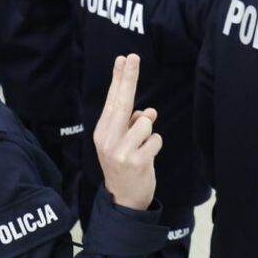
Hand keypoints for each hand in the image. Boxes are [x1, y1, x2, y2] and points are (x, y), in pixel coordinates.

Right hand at [93, 55, 160, 210]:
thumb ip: (131, 125)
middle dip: (128, 78)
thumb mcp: (121, 144)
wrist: (123, 200)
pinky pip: (155, 139)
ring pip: (145, 123)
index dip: (118, 79)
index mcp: (102, 132)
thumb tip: (148, 112)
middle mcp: (108, 139)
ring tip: (142, 149)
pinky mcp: (137, 161)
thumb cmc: (124, 166)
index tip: (123, 59)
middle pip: (122, 103)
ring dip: (149, 133)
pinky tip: (146, 158)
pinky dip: (155, 145)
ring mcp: (121, 151)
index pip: (112, 101)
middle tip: (133, 57)